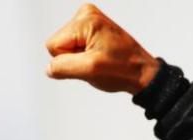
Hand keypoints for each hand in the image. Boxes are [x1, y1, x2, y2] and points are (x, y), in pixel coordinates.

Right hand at [45, 4, 159, 94]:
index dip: (70, 60)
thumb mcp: (90, 70)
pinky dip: (85, 56)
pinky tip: (101, 56)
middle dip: (75, 58)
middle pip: (58, 44)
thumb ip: (63, 67)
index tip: (91, 61)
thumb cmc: (123, 70)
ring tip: (101, 59)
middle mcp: (86, 14)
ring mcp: (89, 20)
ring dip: (81, 58)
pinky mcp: (92, 28)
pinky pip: (74, 46)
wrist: (143, 72)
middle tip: (97, 61)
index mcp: (85, 19)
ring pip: (66, 47)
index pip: (53, 46)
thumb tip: (49, 68)